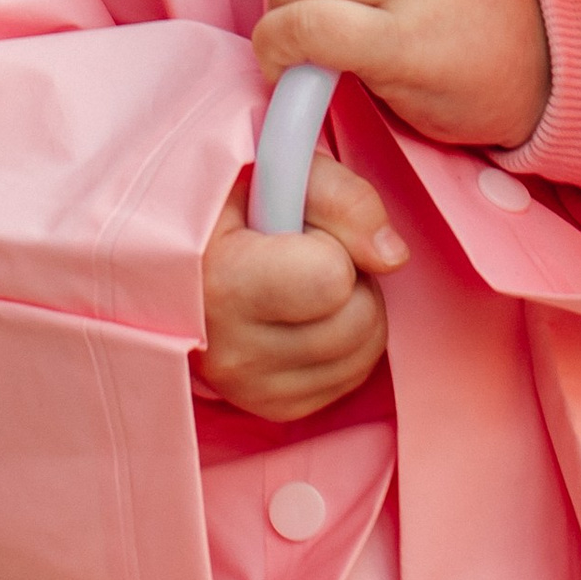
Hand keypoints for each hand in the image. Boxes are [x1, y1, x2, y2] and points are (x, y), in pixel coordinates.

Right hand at [196, 153, 404, 423]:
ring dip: (354, 310)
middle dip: (352, 278)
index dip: (331, 243)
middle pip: (357, 322)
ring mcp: (249, 390)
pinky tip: (308, 315)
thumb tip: (393, 257)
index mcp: (220, 282)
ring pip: (363, 355)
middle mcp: (229, 351)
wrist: (187, 253)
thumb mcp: (279, 170)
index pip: (331, 280)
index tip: (297, 230)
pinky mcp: (273, 409)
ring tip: (308, 282)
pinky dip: (346, 344)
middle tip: (309, 255)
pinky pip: (349, 379)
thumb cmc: (237, 202)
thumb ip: (343, 198)